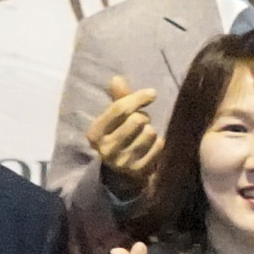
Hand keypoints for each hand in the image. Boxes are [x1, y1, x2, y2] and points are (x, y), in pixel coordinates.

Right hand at [86, 72, 162, 201]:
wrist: (120, 175)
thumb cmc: (118, 136)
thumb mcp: (113, 119)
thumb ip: (118, 98)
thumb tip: (117, 78)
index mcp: (95, 133)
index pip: (119, 109)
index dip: (138, 98)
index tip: (152, 93)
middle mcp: (106, 148)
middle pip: (137, 120)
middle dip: (143, 117)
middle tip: (140, 123)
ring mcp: (122, 162)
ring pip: (150, 133)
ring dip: (151, 131)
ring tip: (143, 135)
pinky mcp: (138, 171)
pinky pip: (158, 146)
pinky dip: (158, 143)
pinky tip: (150, 146)